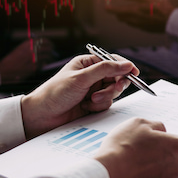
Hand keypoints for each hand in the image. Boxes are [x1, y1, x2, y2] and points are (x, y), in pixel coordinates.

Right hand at [0, 39, 55, 83]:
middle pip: (48, 48)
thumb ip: (30, 46)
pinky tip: (43, 65)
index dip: (49, 43)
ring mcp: (34, 59)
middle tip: (53, 52)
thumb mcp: (20, 49)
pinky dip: (44, 64)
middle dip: (51, 50)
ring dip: (50, 58)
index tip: (51, 45)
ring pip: (48, 57)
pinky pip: (43, 65)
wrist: (5, 70)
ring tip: (50, 59)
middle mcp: (32, 50)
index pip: (44, 41)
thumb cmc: (12, 60)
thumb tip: (42, 46)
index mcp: (28, 44)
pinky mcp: (35, 67)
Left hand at [21, 54, 137, 138]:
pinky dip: (99, 106)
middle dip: (114, 85)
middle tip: (113, 89)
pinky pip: (107, 104)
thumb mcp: (82, 78)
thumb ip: (106, 70)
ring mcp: (93, 90)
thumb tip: (126, 64)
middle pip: (117, 77)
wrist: (42, 116)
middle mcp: (92, 76)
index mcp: (88, 63)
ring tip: (90, 101)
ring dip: (105, 97)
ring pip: (113, 92)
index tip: (134, 72)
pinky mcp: (93, 104)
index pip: (112, 61)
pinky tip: (86, 107)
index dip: (125, 66)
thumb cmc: (55, 93)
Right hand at [95, 118, 177, 177]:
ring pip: (166, 172)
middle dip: (165, 154)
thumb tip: (161, 131)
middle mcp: (176, 166)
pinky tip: (134, 174)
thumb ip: (157, 125)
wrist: (109, 174)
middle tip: (145, 150)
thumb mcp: (138, 123)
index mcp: (176, 146)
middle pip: (177, 159)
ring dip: (156, 167)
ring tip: (136, 162)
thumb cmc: (122, 148)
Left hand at [106, 0, 174, 32]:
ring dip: (124, 18)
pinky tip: (134, 20)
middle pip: (122, 17)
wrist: (171, 21)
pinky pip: (135, 25)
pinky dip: (132, 22)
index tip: (106, 8)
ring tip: (122, 16)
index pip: (119, 10)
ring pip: (128, 22)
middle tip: (114, 11)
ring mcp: (141, 25)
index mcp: (135, 10)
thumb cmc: (161, 7)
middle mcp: (136, 19)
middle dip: (117, 14)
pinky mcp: (146, 29)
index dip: (112, 9)